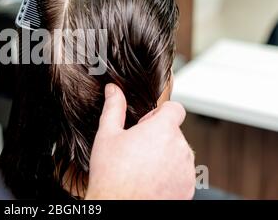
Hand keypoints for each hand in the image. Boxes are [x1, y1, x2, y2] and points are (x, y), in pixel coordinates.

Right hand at [86, 84, 195, 199]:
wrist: (119, 206)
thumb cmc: (112, 175)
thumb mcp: (107, 135)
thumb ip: (113, 108)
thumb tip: (113, 89)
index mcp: (162, 129)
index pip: (175, 108)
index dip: (159, 113)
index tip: (146, 124)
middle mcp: (180, 147)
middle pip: (174, 132)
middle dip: (158, 136)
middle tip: (136, 149)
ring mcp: (186, 170)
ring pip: (178, 153)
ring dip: (164, 155)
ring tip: (141, 167)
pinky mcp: (188, 188)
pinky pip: (181, 173)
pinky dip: (169, 174)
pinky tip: (149, 180)